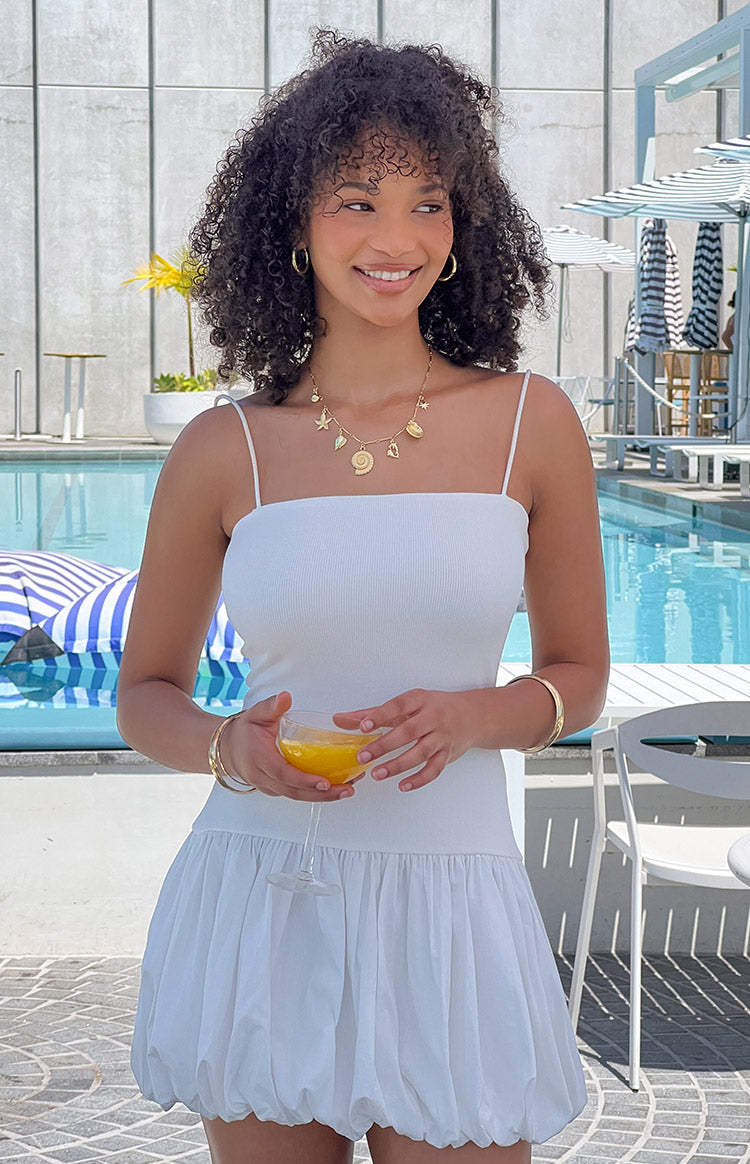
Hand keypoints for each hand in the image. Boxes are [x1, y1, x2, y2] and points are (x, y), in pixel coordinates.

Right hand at [220, 692, 360, 801]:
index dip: (304, 780)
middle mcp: (263, 777)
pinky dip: (314, 793)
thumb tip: (285, 697)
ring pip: (297, 796)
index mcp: (260, 758)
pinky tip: (334, 787)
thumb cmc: (244, 731)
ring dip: (323, 797)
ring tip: (347, 790)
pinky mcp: (275, 789)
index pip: (283, 773)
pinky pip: (296, 794)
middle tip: (346, 790)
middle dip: (322, 794)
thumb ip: (271, 706)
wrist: (228, 749)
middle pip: (294, 792)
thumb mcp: (255, 714)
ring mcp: (269, 786)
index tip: (324, 782)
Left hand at [333, 688, 475, 791]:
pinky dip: (419, 779)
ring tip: (377, 774)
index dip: (380, 715)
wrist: (473, 715)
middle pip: (408, 732)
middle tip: (363, 757)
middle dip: (384, 745)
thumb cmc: (434, 708)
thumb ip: (373, 714)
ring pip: (421, 752)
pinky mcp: (448, 754)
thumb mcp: (407, 705)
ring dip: (398, 765)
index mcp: (420, 700)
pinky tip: (403, 785)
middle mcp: (433, 717)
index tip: (363, 726)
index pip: (398, 706)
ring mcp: (442, 737)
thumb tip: (341, 720)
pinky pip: (434, 769)